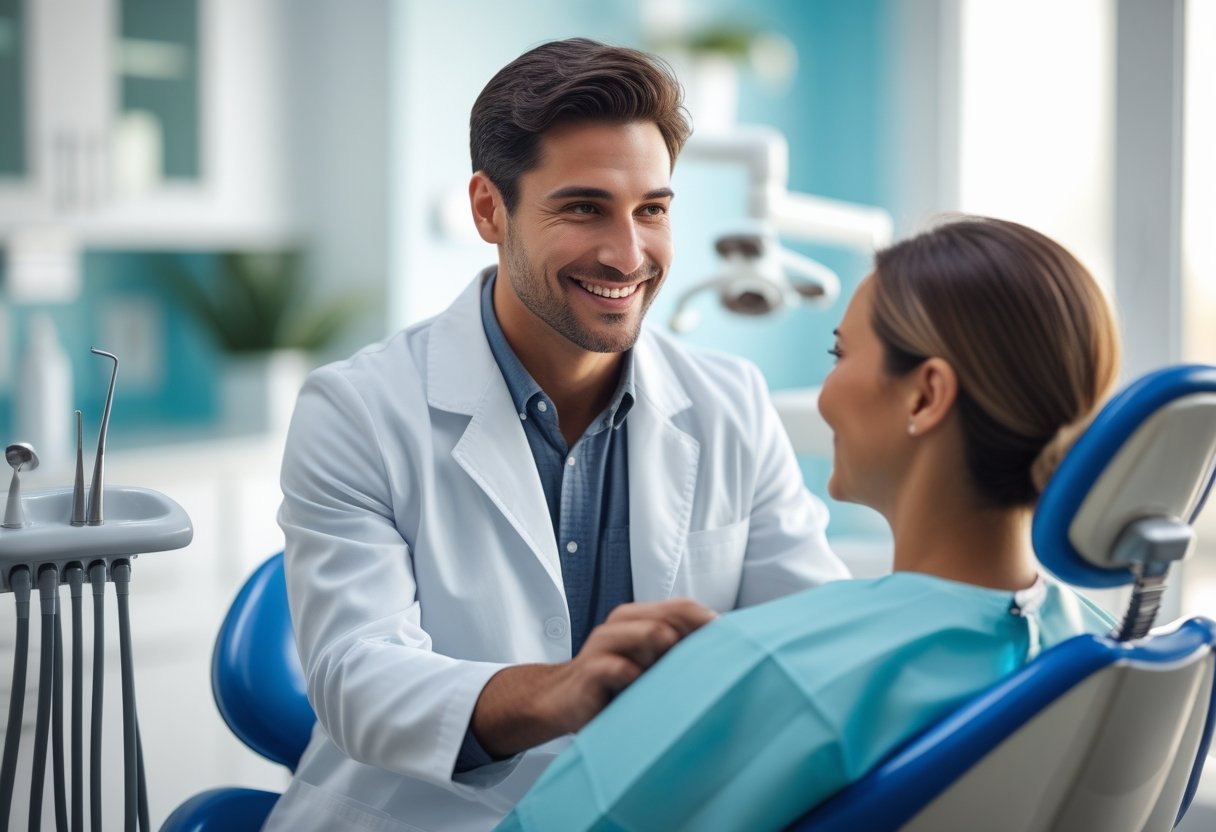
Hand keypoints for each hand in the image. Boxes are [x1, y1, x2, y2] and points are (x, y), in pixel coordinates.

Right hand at [470, 598, 715, 758]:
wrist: (558, 700)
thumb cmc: (612, 682)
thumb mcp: (645, 661)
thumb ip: (673, 649)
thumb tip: (727, 649)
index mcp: (638, 618)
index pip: (683, 608)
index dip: (711, 623)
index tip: (736, 646)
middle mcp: (621, 624)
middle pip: (673, 618)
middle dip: (695, 642)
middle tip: (711, 668)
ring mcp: (604, 645)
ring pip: (654, 635)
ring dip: (668, 661)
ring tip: (669, 685)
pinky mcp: (590, 670)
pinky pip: (622, 668)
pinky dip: (637, 680)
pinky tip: (642, 696)